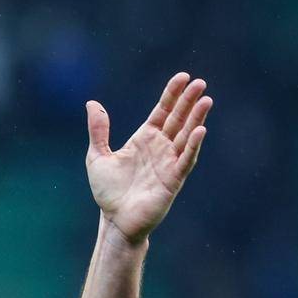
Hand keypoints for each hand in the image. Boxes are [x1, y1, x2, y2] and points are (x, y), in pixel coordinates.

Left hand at [85, 72, 211, 242]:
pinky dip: (193, 145)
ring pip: (186, 136)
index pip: (162, 111)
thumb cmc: (108, 191)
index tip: (183, 77)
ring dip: (196, 118)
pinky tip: (200, 130)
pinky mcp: (173, 179)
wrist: (115, 220)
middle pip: (178, 119)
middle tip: (200, 83)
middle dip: (188, 101)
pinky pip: (186, 159)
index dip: (172, 94)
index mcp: (144, 138)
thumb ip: (98, 131)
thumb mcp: (97, 157)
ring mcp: (169, 162)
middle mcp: (160, 147)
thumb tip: (91, 103)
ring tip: (206, 100)